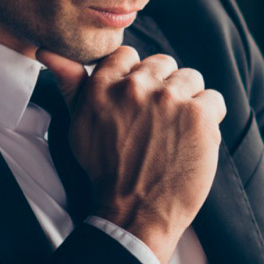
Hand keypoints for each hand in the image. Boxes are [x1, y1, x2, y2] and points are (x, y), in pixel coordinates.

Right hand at [37, 46, 225, 263]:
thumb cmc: (107, 171)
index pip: (128, 55)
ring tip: (177, 132)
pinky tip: (194, 140)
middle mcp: (136, 87)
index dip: (137, 78)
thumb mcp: (79, 124)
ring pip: (192, 79)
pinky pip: (214, 100)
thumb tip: (48, 50)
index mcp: (104, 86)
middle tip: (158, 123)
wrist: (135, 213)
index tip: (138, 103)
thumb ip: (71, 83)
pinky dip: (210, 119)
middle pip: (164, 64)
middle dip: (164, 89)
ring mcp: (169, 98)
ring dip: (189, 101)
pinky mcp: (199, 114)